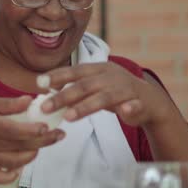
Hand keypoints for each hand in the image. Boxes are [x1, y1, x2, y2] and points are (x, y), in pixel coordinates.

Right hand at [0, 95, 64, 183]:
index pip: (10, 130)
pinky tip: (21, 167)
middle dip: (42, 141)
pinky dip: (10, 176)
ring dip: (31, 155)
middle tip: (59, 134)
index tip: (46, 126)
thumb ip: (7, 103)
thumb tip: (30, 101)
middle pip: (17, 146)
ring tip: (42, 144)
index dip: (30, 130)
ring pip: (12, 162)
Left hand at [38, 62, 174, 126]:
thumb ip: (74, 86)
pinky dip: (130, 108)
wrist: (149, 100)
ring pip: (104, 97)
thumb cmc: (115, 91)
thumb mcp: (94, 85)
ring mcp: (126, 89)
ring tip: (69, 117)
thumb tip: (45, 88)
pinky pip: (135, 105)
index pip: (74, 71)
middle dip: (63, 96)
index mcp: (98, 69)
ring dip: (86, 106)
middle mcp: (110, 76)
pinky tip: (124, 111)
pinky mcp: (139, 103)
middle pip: (84, 86)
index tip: (39, 83)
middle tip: (44, 107)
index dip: (57, 76)